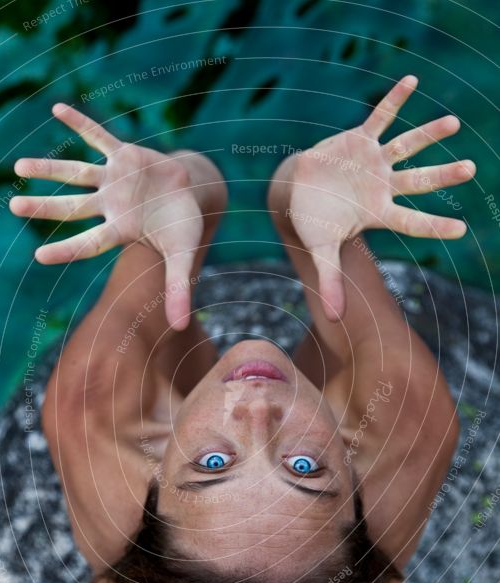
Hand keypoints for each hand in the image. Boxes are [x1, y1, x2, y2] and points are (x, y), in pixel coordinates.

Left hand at [10, 104, 204, 328]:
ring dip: (49, 170)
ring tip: (19, 166)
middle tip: (14, 206)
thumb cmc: (183, 227)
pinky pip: (99, 137)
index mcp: (121, 230)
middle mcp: (110, 205)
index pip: (88, 242)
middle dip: (44, 206)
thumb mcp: (184, 257)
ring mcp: (114, 180)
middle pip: (71, 207)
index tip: (39, 256)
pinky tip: (58, 109)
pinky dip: (81, 123)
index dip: (67, 249)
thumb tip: (180, 328)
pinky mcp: (124, 156)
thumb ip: (178, 289)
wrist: (192, 193)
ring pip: (77, 174)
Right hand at [287, 75, 475, 319]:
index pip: (411, 222)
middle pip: (418, 181)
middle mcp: (383, 186)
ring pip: (406, 147)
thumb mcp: (321, 250)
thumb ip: (331, 280)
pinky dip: (393, 100)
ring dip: (428, 135)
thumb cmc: (314, 222)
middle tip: (470, 169)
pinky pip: (379, 117)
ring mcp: (374, 162)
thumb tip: (335, 317)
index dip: (434, 225)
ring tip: (453, 123)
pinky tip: (412, 80)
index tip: (462, 229)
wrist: (297, 191)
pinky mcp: (359, 140)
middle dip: (442, 175)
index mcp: (378, 213)